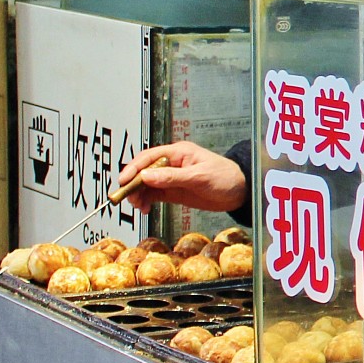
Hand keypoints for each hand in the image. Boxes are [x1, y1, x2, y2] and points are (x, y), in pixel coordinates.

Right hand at [114, 142, 246, 214]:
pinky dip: (146, 201)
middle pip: (144, 171)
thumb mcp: (199, 177)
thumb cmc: (225, 177)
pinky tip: (144, 209)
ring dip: (138, 194)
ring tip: (137, 206)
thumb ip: (172, 177)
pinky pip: (154, 194)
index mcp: (178, 153)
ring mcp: (171, 178)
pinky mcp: (174, 191)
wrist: (240, 192)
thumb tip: (147, 176)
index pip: (149, 157)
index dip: (134, 168)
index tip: (124, 180)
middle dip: (133, 183)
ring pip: (146, 184)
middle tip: (127, 197)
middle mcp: (172, 164)